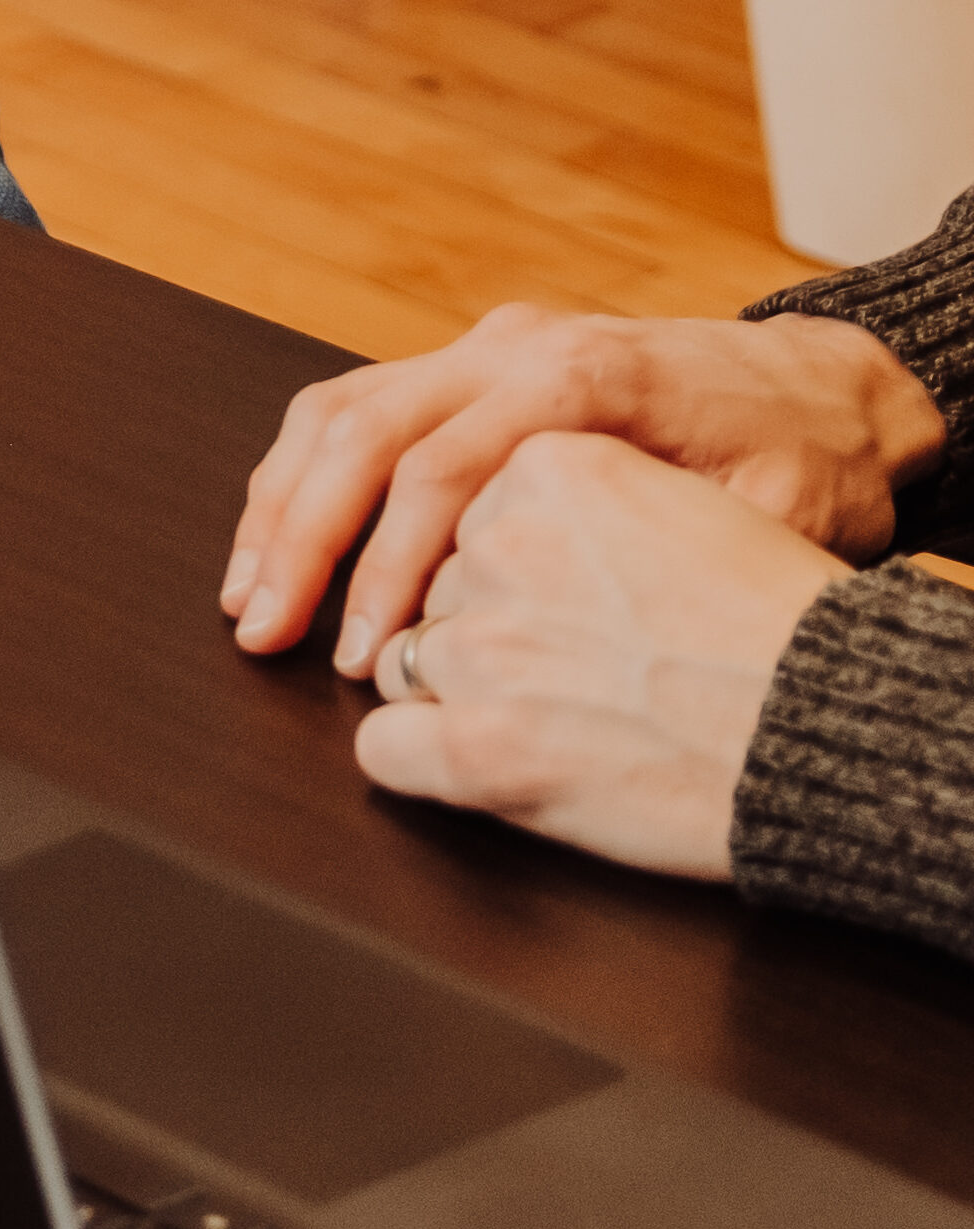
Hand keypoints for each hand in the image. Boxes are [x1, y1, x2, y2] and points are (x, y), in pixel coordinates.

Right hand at [225, 300, 940, 674]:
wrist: (825, 385)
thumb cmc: (808, 460)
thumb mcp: (767, 514)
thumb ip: (652, 553)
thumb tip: (547, 627)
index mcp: (581, 377)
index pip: (437, 470)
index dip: (385, 569)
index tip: (362, 653)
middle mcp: (514, 347)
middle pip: (363, 430)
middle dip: (297, 537)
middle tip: (259, 626)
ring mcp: (485, 348)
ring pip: (340, 408)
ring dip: (280, 503)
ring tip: (245, 591)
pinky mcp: (471, 365)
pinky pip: (359, 406)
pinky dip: (306, 474)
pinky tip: (281, 534)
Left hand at [350, 434, 847, 881]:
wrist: (842, 720)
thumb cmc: (785, 622)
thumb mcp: (680, 504)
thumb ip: (582, 501)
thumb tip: (503, 525)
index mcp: (549, 465)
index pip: (467, 506)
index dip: (510, 567)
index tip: (558, 600)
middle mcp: (500, 544)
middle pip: (442, 585)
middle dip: (487, 628)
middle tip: (572, 671)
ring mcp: (486, 646)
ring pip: (410, 658)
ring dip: (459, 691)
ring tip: (556, 719)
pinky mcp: (486, 747)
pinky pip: (385, 747)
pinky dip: (415, 760)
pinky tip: (471, 763)